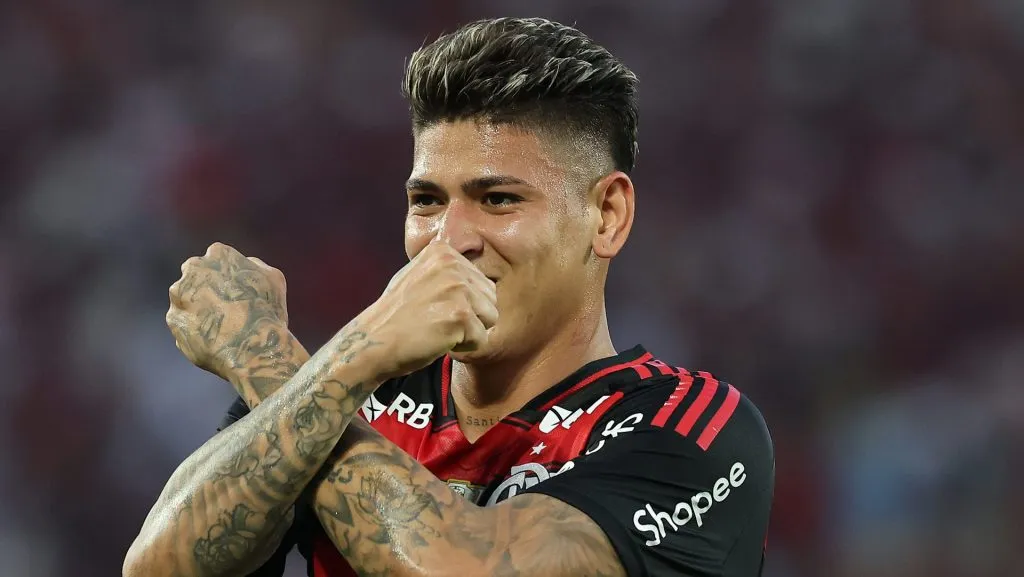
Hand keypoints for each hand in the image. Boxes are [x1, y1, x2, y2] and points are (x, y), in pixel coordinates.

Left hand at [167, 242, 289, 378]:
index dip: (227, 276)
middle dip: (207, 289)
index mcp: (219, 254)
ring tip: (221, 328)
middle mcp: (193, 270)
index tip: (236, 290)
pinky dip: (195, 330)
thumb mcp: (273, 279)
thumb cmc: (266, 311)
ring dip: (199, 310)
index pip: (217, 258)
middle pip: (197, 276)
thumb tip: (246, 265)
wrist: (251, 347)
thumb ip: (254, 266)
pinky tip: (214, 340)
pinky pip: (184, 324)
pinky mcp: (173, 320)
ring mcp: (179, 295)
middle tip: (226, 308)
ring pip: (187, 300)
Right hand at [358, 239, 497, 378]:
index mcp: (443, 252)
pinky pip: (482, 339)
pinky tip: (439, 341)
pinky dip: (464, 348)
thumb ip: (446, 271)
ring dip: (469, 332)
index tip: (435, 308)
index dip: (463, 303)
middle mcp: (452, 265)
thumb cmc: (396, 315)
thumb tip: (477, 272)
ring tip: (439, 330)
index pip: (482, 282)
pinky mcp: (460, 315)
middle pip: (491, 298)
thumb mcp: (418, 276)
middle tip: (438, 322)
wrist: (373, 341)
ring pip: (491, 318)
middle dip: (472, 317)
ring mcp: (456, 289)